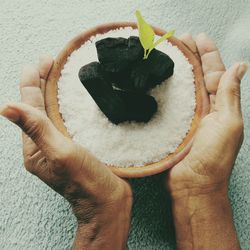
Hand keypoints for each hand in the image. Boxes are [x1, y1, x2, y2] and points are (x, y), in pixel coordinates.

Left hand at [0, 55, 131, 249]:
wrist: (107, 200)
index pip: (29, 106)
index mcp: (35, 147)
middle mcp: (43, 144)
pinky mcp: (72, 146)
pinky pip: (64, 120)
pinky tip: (71, 98)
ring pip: (51, 112)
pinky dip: (65, 105)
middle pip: (38, 107)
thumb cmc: (86, 181)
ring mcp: (58, 145)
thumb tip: (6, 107)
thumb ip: (37, 129)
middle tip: (48, 61)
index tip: (41, 62)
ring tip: (56, 74)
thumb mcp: (61, 154)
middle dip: (41, 82)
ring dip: (52, 91)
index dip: (32, 82)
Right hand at [167, 33, 247, 196]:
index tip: (198, 37)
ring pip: (182, 85)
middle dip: (190, 55)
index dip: (208, 53)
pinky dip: (164, 88)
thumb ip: (230, 95)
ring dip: (177, 68)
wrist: (192, 184)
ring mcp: (186, 115)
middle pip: (197, 75)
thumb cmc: (214, 158)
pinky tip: (156, 79)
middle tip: (179, 39)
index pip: (215, 72)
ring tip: (168, 53)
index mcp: (220, 105)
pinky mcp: (171, 124)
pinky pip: (168, 101)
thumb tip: (240, 66)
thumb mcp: (229, 123)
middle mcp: (203, 107)